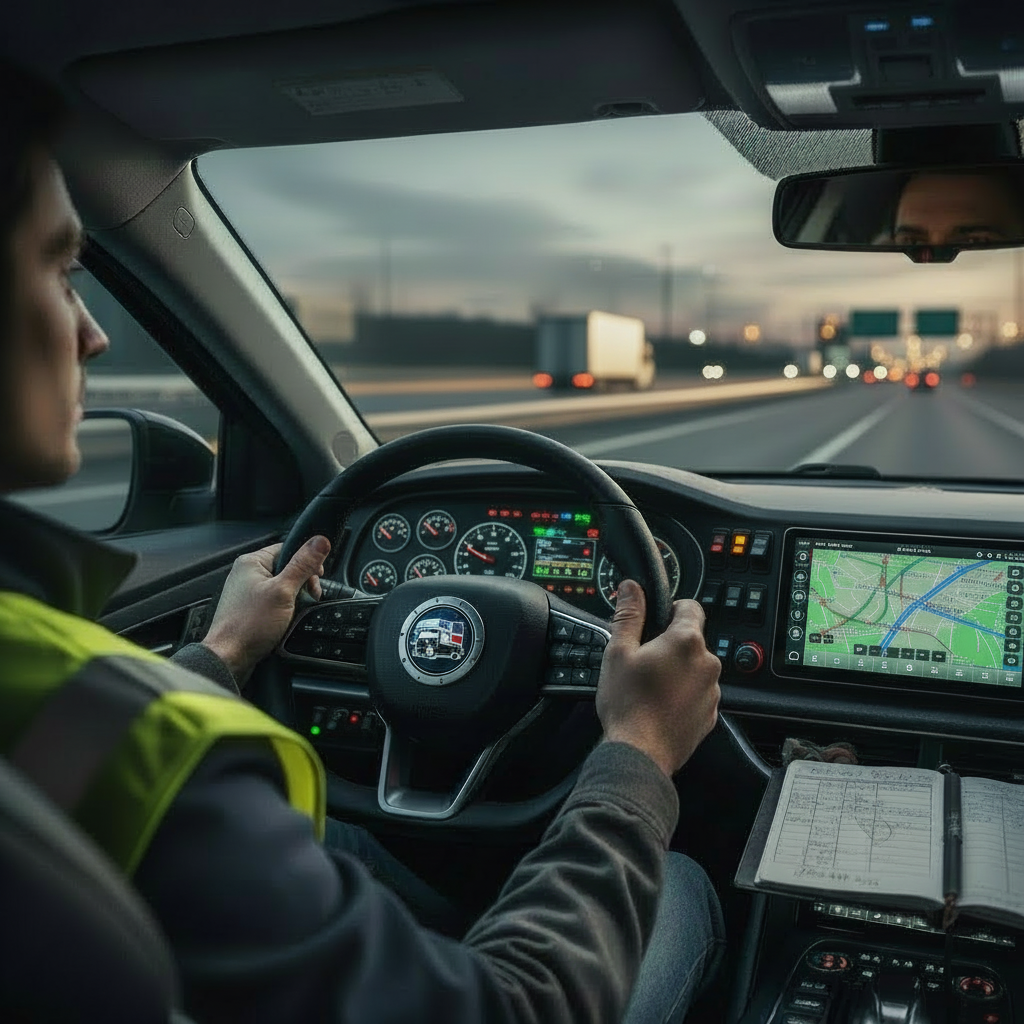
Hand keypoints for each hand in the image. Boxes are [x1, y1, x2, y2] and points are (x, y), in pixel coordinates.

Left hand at [201, 535, 330, 687]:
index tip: (317, 576)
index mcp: (252, 562)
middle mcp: (248, 574)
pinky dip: (286, 609)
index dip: (307, 562)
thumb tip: (320, 542)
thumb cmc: (248, 626)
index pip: (289, 548)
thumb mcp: (284, 591)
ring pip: (284, 587)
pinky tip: (287, 620)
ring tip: (295, 612)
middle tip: (308, 597)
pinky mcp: (252, 609)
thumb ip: (303, 565)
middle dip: (303, 583)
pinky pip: (276, 601)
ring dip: (296, 598)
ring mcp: (249, 592)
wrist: (229, 658)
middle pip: (288, 568)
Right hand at [595, 579, 720, 777]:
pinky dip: (683, 695)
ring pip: (695, 669)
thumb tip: (632, 588)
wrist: (640, 753)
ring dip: (678, 671)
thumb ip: (629, 614)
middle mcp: (707, 663)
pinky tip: (660, 705)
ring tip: (650, 688)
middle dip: (670, 645)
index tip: (656, 620)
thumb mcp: (619, 651)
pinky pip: (698, 694)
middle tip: (643, 660)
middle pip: (691, 640)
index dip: (671, 609)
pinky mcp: (711, 715)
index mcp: (686, 641)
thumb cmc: (628, 703)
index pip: (690, 607)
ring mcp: (712, 691)